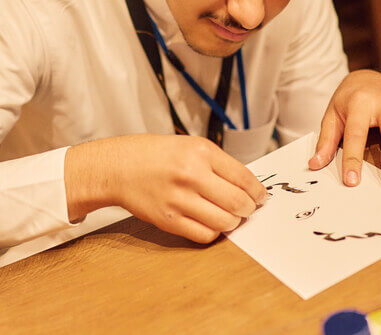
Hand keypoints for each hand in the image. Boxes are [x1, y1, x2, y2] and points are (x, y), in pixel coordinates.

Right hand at [65, 134, 267, 242]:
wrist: (119, 167)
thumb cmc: (156, 155)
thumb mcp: (190, 146)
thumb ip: (218, 164)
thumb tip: (247, 187)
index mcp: (201, 151)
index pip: (244, 178)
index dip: (258, 192)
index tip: (260, 198)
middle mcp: (191, 174)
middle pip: (238, 203)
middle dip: (248, 209)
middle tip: (247, 209)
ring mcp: (179, 199)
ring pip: (224, 222)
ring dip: (232, 222)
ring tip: (229, 216)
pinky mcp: (169, 220)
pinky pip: (204, 234)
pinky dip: (214, 232)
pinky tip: (211, 223)